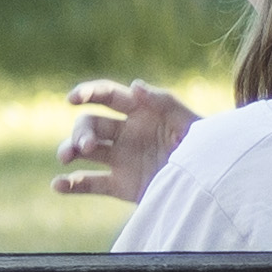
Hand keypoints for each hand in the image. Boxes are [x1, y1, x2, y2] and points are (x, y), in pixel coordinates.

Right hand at [53, 78, 194, 202]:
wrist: (214, 186)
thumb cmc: (207, 147)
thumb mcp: (190, 122)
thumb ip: (164, 102)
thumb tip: (134, 85)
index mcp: (141, 111)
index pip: (108, 96)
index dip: (88, 93)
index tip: (73, 99)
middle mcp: (126, 133)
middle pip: (90, 124)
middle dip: (81, 132)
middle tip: (84, 147)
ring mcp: (121, 159)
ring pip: (84, 151)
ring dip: (69, 149)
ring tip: (66, 157)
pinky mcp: (120, 186)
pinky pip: (90, 183)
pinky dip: (71, 185)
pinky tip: (58, 185)